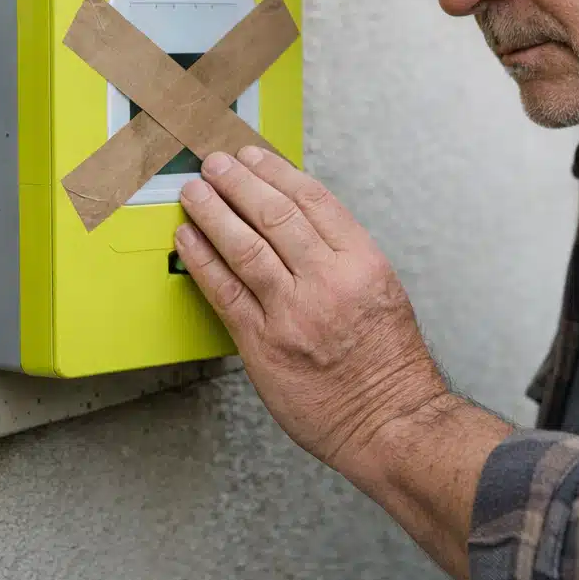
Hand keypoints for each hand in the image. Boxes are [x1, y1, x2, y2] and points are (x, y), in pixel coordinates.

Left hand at [175, 146, 448, 472]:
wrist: (390, 422)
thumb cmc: (389, 363)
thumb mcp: (382, 291)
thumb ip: (341, 256)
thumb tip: (295, 222)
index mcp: (363, 263)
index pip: (313, 200)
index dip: (277, 172)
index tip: (254, 157)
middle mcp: (327, 282)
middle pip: (274, 216)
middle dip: (239, 183)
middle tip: (216, 164)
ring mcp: (292, 314)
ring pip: (244, 248)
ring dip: (213, 213)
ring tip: (194, 192)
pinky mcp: (264, 346)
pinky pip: (224, 294)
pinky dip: (202, 261)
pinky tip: (188, 240)